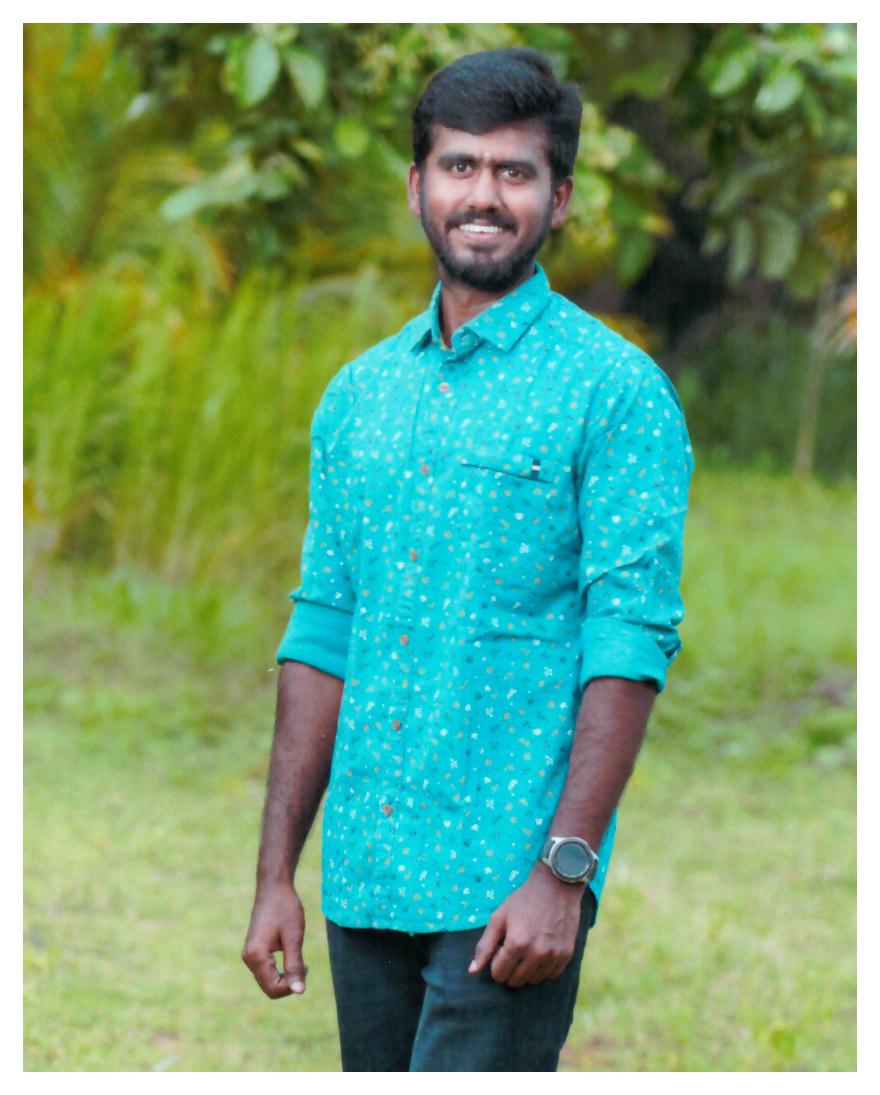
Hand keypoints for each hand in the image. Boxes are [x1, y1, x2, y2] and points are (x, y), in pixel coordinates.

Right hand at [242, 881, 307, 997]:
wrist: (274, 887)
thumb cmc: (285, 909)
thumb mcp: (294, 937)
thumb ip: (295, 965)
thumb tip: (299, 992)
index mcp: (255, 956)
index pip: (273, 989)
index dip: (291, 986)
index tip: (306, 967)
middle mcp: (248, 958)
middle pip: (269, 987)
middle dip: (288, 982)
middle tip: (304, 964)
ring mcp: (249, 954)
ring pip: (268, 980)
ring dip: (285, 976)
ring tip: (299, 958)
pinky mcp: (254, 950)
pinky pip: (266, 970)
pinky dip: (280, 969)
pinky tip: (291, 953)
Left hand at [468, 864, 584, 988]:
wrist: (556, 886)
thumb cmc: (523, 900)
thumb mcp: (499, 917)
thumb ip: (485, 946)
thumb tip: (472, 971)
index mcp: (516, 944)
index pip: (499, 974)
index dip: (496, 963)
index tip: (500, 949)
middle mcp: (536, 954)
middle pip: (516, 980)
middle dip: (509, 969)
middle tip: (513, 950)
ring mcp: (553, 955)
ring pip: (533, 981)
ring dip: (526, 971)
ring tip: (527, 951)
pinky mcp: (567, 955)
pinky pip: (551, 975)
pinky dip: (543, 969)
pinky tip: (541, 953)